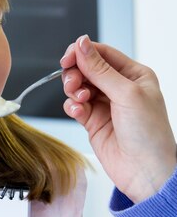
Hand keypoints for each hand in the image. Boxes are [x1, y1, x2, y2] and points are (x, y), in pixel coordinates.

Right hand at [60, 35, 175, 202]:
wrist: (145, 172)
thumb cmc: (149, 134)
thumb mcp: (126, 94)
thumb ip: (100, 69)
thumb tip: (82, 44)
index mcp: (134, 75)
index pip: (103, 54)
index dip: (82, 53)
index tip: (67, 58)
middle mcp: (119, 88)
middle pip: (87, 69)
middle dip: (76, 73)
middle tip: (74, 84)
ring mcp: (105, 105)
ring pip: (78, 87)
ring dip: (74, 90)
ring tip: (80, 99)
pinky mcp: (93, 122)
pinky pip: (75, 106)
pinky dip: (72, 106)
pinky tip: (78, 112)